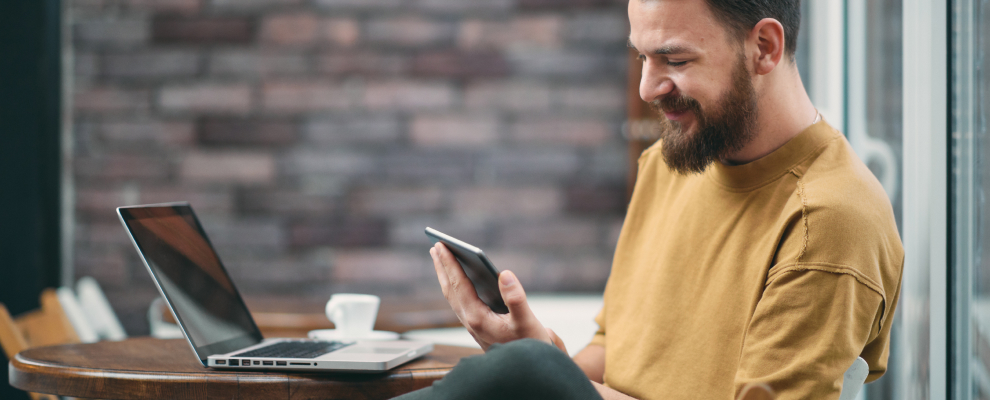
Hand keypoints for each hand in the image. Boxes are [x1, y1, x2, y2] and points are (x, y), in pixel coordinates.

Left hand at [430, 243, 563, 351]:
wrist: (525, 369)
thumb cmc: (529, 346)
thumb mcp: (527, 322)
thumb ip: (516, 299)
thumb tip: (505, 274)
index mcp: (478, 318)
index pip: (459, 285)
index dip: (449, 264)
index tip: (440, 246)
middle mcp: (470, 321)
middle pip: (450, 289)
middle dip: (442, 267)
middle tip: (436, 246)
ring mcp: (471, 324)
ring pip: (453, 296)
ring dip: (446, 276)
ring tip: (441, 258)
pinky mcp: (477, 326)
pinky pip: (459, 301)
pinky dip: (455, 286)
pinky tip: (458, 279)